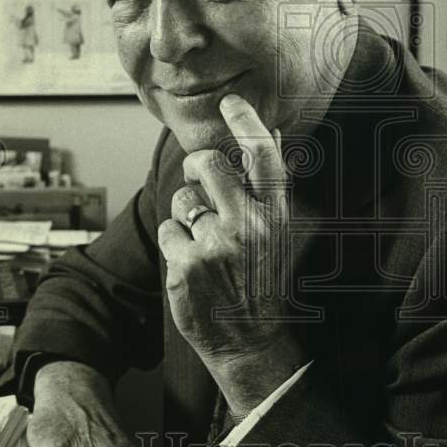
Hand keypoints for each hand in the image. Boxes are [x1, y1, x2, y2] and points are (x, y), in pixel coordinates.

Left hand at [157, 95, 305, 417]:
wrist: (250, 343)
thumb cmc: (261, 284)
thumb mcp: (278, 235)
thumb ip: (269, 186)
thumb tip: (270, 132)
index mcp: (274, 216)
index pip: (263, 157)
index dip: (245, 123)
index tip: (231, 103)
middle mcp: (248, 226)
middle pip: (206, 165)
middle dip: (195, 167)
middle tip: (197, 178)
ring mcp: (215, 246)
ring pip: (182, 200)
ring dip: (186, 215)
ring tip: (203, 242)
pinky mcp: (186, 266)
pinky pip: (168, 231)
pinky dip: (175, 244)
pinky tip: (192, 265)